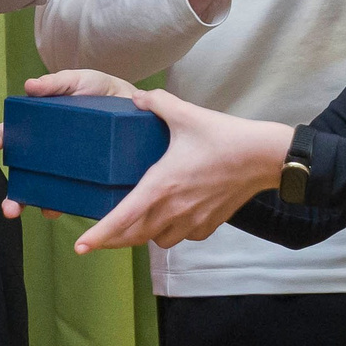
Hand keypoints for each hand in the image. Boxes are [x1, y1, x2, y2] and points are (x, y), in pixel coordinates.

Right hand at [0, 69, 139, 218]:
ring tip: (35, 211)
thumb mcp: (78, 81)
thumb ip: (56, 82)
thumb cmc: (101, 91)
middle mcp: (48, 152)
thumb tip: (30, 85)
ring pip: (44, 191)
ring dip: (34, 204)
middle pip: (23, 174)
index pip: (12, 134)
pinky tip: (59, 209)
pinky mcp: (89, 179)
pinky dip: (65, 205)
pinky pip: (73, 196)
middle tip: (9, 204)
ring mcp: (67, 168)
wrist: (139, 107)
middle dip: (13, 193)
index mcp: (39, 126)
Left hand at [68, 91, 290, 252]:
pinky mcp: (209, 225)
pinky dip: (173, 231)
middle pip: (134, 237)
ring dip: (145, 234)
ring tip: (140, 220)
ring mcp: (192, 221)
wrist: (264, 157)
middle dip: (114, 239)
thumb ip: (157, 103)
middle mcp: (173, 210)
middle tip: (101, 237)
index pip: (122, 218)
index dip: (98, 235)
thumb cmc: (225, 137)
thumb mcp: (187, 114)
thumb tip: (137, 98)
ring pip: (158, 240)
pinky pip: (183, 236)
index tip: (80, 247)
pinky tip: (174, 215)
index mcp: (161, 185)